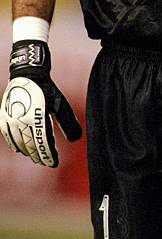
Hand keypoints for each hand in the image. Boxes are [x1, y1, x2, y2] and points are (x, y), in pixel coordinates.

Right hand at [0, 41, 81, 166]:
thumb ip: (68, 122)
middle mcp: (23, 121)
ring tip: (37, 157)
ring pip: (20, 144)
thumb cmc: (46, 89)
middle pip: (32, 146)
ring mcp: (11, 121)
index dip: (49, 156)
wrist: (27, 74)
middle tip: (47, 162)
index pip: (44, 143)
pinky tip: (22, 150)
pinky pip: (10, 138)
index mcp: (38, 117)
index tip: (54, 163)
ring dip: (29, 152)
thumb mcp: (59, 104)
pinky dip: (16, 145)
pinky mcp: (4, 119)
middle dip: (40, 156)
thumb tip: (77, 140)